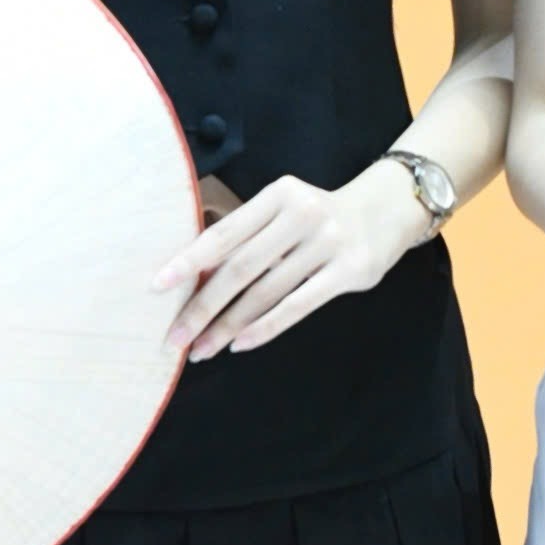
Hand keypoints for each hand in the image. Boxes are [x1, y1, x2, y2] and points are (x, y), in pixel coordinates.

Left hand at [152, 162, 425, 361]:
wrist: (386, 210)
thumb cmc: (318, 216)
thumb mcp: (284, 208)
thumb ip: (247, 234)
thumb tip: (192, 274)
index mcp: (278, 195)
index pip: (225, 232)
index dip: (189, 261)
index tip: (158, 287)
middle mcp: (301, 214)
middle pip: (240, 268)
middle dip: (203, 306)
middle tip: (175, 337)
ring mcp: (328, 243)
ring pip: (266, 292)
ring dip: (228, 325)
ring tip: (202, 349)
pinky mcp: (349, 271)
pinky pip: (298, 305)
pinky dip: (265, 327)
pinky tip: (240, 344)